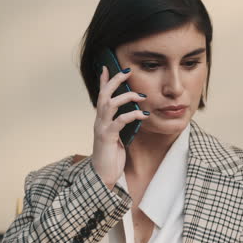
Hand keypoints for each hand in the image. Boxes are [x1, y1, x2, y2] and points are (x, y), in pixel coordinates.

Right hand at [91, 66, 148, 189]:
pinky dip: (132, 115)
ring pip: (109, 104)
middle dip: (115, 80)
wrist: (103, 176)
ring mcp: (102, 128)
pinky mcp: (107, 137)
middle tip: (127, 71)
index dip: (104, 80)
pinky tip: (143, 115)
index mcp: (102, 120)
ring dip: (126, 96)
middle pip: (104, 94)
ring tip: (140, 95)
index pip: (101, 95)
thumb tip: (134, 114)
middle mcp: (99, 121)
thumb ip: (122, 125)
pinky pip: (120, 121)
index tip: (107, 66)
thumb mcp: (118, 137)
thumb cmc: (111, 157)